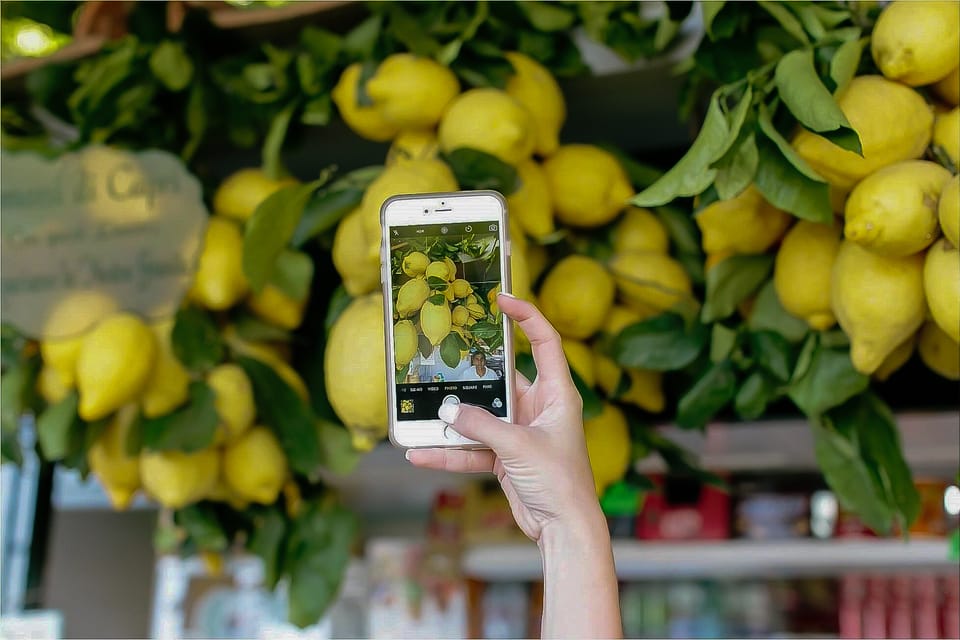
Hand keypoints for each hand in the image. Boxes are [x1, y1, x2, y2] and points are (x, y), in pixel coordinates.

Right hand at [406, 294, 601, 542]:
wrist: (564, 529)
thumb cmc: (560, 482)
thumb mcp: (518, 446)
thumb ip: (481, 425)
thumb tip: (447, 410)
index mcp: (557, 394)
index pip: (545, 341)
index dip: (527, 316)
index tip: (502, 299)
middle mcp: (539, 408)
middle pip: (502, 378)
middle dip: (472, 372)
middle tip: (444, 351)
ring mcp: (521, 432)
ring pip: (481, 416)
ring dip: (454, 419)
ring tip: (421, 409)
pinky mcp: (506, 457)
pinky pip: (472, 448)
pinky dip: (449, 452)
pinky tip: (420, 454)